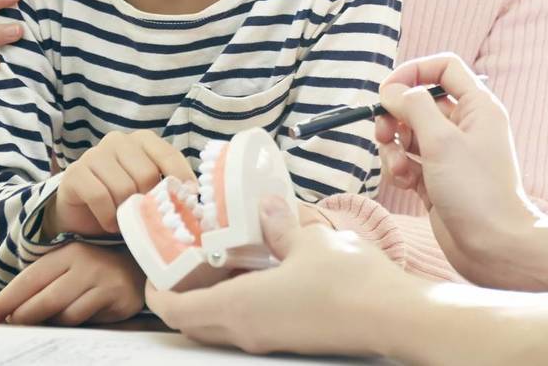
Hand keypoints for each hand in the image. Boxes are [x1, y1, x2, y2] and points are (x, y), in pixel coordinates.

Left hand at [0, 242, 144, 325]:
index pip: (29, 278)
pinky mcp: (116, 299)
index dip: (7, 299)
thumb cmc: (97, 269)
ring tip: (41, 325)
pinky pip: (84, 320)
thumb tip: (10, 312)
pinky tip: (71, 320)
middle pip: (43, 300)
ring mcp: (102, 281)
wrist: (141, 266)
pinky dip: (72, 325)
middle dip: (22, 317)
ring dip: (48, 324)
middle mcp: (85, 264)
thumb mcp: (70, 266)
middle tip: (10, 328)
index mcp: (67, 252)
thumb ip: (45, 283)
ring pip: (62, 314)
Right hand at [47, 130, 194, 236]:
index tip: (189, 199)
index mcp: (142, 140)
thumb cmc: (121, 197)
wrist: (80, 211)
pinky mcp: (75, 174)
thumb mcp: (149, 188)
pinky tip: (110, 223)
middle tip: (144, 215)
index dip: (181, 178)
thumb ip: (167, 184)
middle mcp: (118, 141)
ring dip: (126, 212)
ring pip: (124, 188)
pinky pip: (100, 197)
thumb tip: (192, 194)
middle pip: (147, 174)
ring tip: (125, 219)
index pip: (168, 154)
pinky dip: (108, 218)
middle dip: (148, 200)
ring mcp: (94, 154)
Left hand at [146, 196, 413, 356]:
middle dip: (180, 294)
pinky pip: (247, 325)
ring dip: (210, 299)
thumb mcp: (310, 240)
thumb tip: (263, 205)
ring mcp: (269, 340)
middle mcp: (247, 331)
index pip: (174, 309)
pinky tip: (259, 272)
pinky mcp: (290, 341)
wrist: (393, 317)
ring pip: (220, 327)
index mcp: (239, 307)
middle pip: (193, 323)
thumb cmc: (348, 280)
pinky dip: (238, 302)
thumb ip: (279, 224)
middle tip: (185, 259)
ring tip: (220, 261)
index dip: (155, 289)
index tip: (154, 265)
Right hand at [375, 53, 540, 287]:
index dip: (414, 71)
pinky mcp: (437, 179)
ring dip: (395, 147)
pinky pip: (408, 161)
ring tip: (401, 168)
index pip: (444, 68)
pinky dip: (401, 169)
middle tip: (383, 132)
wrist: (493, 247)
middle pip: (419, 102)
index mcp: (477, 106)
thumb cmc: (477, 191)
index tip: (388, 89)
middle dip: (395, 115)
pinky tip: (407, 185)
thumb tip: (392, 90)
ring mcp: (450, 154)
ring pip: (408, 133)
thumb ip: (414, 106)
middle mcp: (465, 126)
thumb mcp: (441, 140)